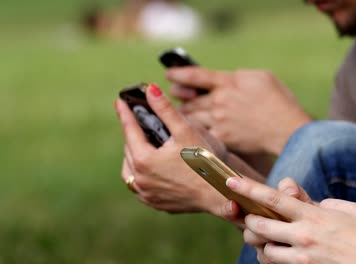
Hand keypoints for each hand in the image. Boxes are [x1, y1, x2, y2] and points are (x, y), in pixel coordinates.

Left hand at [115, 84, 232, 218]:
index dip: (125, 114)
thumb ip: (166, 109)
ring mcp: (147, 194)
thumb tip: (150, 90)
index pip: (129, 131)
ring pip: (130, 171)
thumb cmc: (205, 162)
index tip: (120, 102)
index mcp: (144, 160)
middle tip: (138, 123)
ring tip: (142, 145)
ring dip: (133, 156)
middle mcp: (141, 180)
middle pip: (129, 150)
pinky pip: (140, 187)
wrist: (219, 194)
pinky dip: (141, 174)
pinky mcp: (155, 203)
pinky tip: (152, 168)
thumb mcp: (185, 131)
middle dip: (133, 135)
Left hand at [167, 67, 311, 155]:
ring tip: (180, 115)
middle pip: (189, 99)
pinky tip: (191, 133)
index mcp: (228, 82)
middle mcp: (219, 101)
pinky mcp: (222, 138)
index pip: (195, 75)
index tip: (169, 74)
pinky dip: (194, 132)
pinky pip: (201, 134)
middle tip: (173, 96)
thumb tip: (227, 78)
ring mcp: (219, 121)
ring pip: (191, 117)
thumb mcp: (261, 77)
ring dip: (183, 115)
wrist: (287, 129)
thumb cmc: (279, 101)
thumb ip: (239, 76)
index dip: (179, 73)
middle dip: (179, 97)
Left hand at [225, 177, 355, 263]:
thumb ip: (328, 204)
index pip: (273, 199)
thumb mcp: (351, 210)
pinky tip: (285, 255)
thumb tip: (316, 206)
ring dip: (264, 244)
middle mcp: (303, 236)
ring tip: (271, 240)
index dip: (249, 189)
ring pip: (266, 250)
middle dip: (250, 221)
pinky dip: (277, 260)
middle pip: (260, 226)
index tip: (231, 181)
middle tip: (250, 218)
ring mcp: (303, 257)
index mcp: (312, 215)